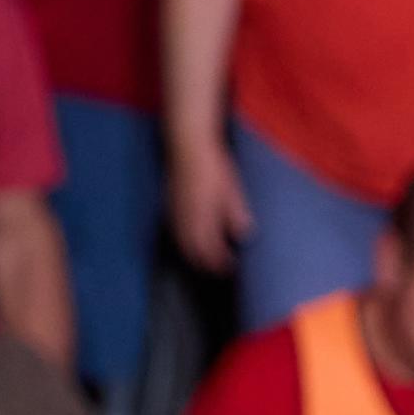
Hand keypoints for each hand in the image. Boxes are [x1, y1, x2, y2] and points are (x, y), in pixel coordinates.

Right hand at [168, 137, 252, 273]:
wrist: (187, 144)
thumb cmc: (213, 164)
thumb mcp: (231, 188)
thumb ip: (237, 213)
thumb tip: (244, 235)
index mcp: (203, 214)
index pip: (210, 248)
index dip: (219, 262)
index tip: (231, 267)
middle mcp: (186, 217)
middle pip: (193, 250)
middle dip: (205, 264)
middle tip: (219, 270)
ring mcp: (175, 212)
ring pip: (181, 243)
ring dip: (193, 256)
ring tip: (205, 261)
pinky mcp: (169, 205)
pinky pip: (174, 232)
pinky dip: (183, 243)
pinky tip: (190, 242)